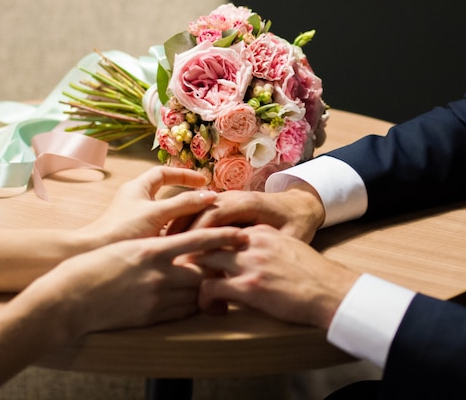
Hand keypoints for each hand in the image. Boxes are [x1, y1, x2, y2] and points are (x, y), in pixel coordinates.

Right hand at [19, 226, 247, 339]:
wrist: (69, 299)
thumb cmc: (92, 266)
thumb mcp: (127, 248)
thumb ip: (154, 249)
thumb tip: (176, 248)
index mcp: (152, 249)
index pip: (198, 240)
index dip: (223, 236)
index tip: (242, 234)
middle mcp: (158, 273)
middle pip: (204, 270)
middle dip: (220, 267)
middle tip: (235, 263)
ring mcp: (156, 297)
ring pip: (196, 293)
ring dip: (207, 288)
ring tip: (218, 284)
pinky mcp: (151, 317)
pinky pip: (183, 311)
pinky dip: (192, 305)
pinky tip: (195, 302)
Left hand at [80, 166, 218, 244]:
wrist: (94, 254)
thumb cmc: (122, 230)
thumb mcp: (158, 214)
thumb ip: (184, 204)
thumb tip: (210, 196)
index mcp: (137, 188)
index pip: (164, 173)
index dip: (185, 175)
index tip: (203, 183)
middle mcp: (135, 201)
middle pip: (165, 193)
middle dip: (186, 197)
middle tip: (204, 202)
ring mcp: (135, 220)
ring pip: (163, 214)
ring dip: (181, 217)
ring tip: (200, 223)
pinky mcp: (135, 237)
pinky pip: (160, 230)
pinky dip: (173, 233)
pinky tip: (186, 243)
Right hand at [169, 182, 325, 242]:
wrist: (301, 204)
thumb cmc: (298, 223)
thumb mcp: (293, 236)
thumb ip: (272, 246)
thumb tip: (253, 267)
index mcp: (248, 203)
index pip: (215, 215)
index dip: (199, 234)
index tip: (186, 255)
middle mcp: (234, 197)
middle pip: (199, 211)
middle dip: (182, 231)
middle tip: (166, 254)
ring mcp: (227, 199)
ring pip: (196, 211)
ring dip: (180, 229)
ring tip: (165, 251)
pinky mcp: (223, 205)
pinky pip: (200, 214)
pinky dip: (187, 227)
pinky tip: (177, 246)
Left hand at [189, 225, 358, 328]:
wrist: (332, 291)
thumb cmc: (313, 275)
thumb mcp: (288, 248)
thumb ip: (265, 246)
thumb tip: (246, 256)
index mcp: (260, 232)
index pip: (221, 230)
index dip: (203, 241)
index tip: (193, 253)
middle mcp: (251, 242)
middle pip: (206, 240)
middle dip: (189, 253)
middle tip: (179, 268)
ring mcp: (249, 263)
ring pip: (202, 260)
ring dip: (192, 274)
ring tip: (189, 289)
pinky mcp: (249, 286)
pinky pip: (209, 287)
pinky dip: (203, 298)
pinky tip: (209, 306)